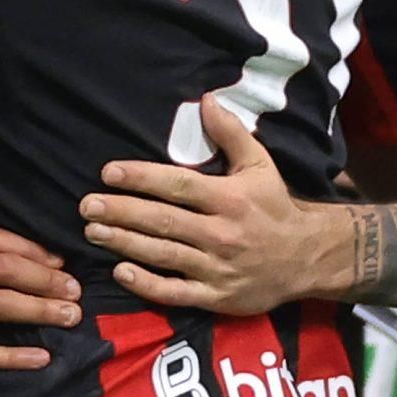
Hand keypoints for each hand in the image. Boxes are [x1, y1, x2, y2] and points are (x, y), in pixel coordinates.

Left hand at [78, 92, 342, 314]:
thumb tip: (206, 99)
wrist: (309, 258)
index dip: (142, 178)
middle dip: (122, 212)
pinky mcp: (218, 297)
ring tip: (92, 231)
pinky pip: (177, 293)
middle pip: (163, 221)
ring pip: (164, 255)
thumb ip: (231, 133)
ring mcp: (218, 268)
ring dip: (125, 243)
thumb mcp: (260, 165)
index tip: (109, 172)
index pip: (178, 185)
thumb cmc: (275, 206)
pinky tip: (121, 272)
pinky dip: (148, 285)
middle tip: (87, 204)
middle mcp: (222, 233)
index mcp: (230, 199)